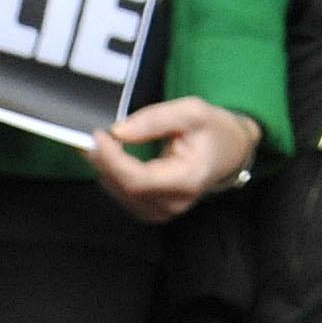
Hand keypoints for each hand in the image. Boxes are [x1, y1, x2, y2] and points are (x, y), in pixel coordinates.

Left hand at [90, 98, 262, 224]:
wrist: (230, 151)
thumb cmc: (214, 130)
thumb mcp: (191, 111)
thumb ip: (155, 119)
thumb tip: (118, 131)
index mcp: (187, 180)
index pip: (138, 180)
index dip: (112, 160)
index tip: (98, 136)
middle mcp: (174, 203)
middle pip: (125, 187)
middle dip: (103, 160)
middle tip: (92, 135)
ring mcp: (163, 211)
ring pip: (119, 192)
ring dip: (105, 167)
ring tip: (102, 142)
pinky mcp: (153, 210)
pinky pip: (123, 195)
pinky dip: (112, 175)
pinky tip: (112, 157)